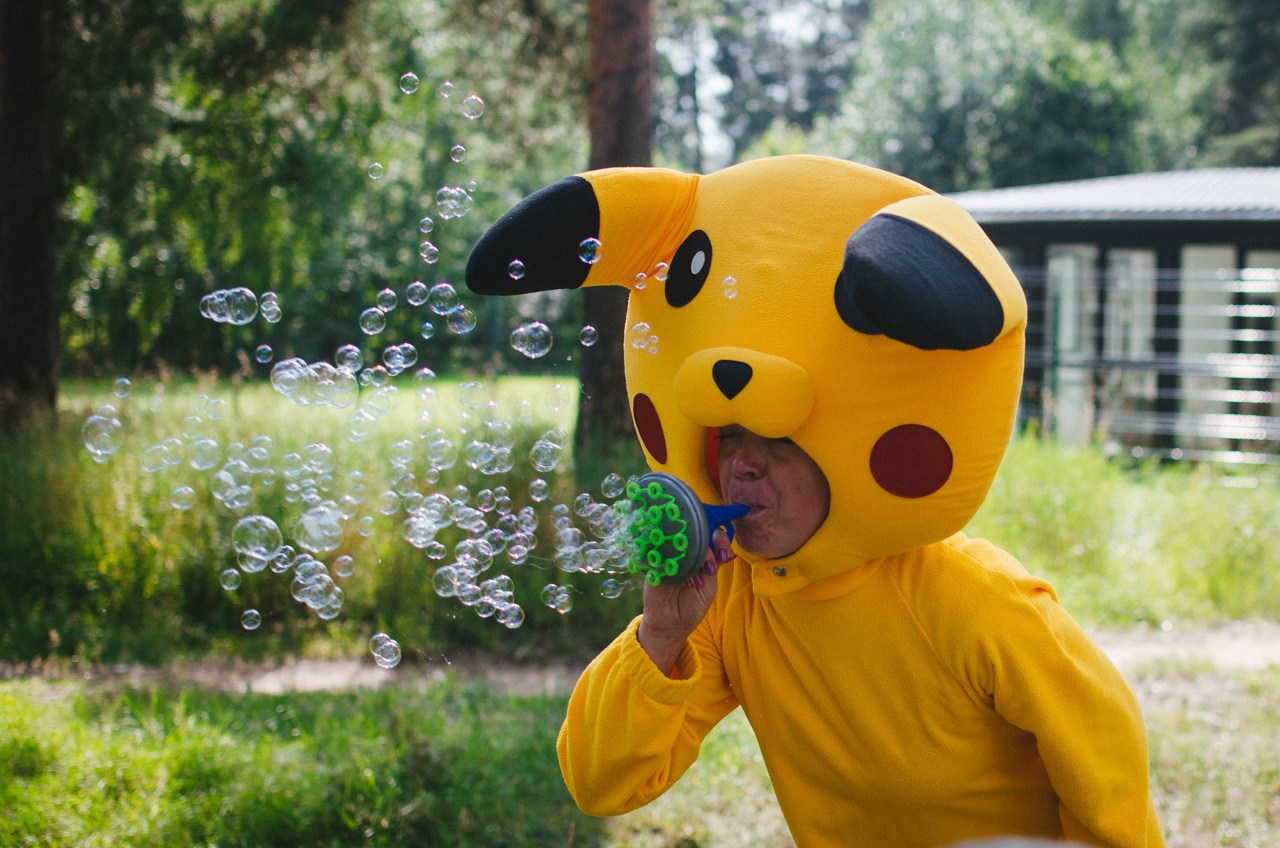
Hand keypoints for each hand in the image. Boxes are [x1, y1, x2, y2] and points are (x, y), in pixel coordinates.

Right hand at [638, 527, 733, 674]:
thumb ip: (715, 566)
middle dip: (710, 542)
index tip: (725, 550)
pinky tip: (685, 570)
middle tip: (718, 556)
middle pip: (696, 535)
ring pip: (681, 542)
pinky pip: (663, 554)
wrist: (669, 625)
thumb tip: (729, 552)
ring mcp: (668, 557)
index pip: (709, 537)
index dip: (719, 538)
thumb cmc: (691, 606)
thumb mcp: (709, 586)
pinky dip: (675, 558)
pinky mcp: (654, 565)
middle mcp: (683, 553)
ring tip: (703, 570)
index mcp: (698, 556)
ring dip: (695, 553)